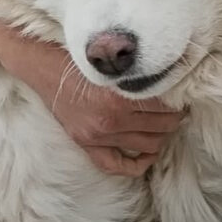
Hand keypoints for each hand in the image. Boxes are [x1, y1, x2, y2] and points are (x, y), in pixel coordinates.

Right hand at [0, 21, 183, 176]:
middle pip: (161, 127)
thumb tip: (170, 76)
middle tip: (179, 108)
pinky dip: (137, 164)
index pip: (165, 106)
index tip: (182, 94)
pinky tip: (148, 154)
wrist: (39, 65)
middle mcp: (110, 120)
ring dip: (162, 136)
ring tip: (166, 124)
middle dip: (175, 118)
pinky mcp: (86, 143)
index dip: (178, 100)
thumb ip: (136, 74)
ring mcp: (97, 136)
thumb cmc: (77, 57)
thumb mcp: (111, 61)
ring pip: (147, 145)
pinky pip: (117, 165)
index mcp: (119, 97)